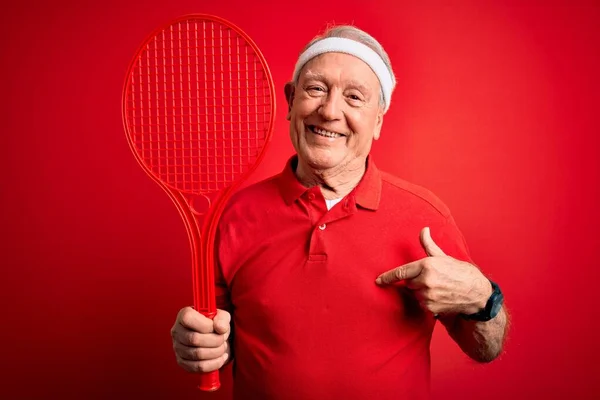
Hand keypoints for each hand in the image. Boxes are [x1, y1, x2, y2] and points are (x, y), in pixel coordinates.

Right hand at [171, 307, 230, 372]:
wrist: (213, 338)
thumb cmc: (215, 325)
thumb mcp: (222, 316)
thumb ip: (223, 319)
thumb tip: (221, 328)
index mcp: (184, 315)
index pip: (188, 318)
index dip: (205, 325)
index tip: (216, 328)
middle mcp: (177, 331)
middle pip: (194, 339)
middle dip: (215, 340)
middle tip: (223, 339)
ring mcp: (177, 347)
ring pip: (197, 354)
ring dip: (216, 352)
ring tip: (222, 347)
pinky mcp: (182, 362)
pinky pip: (198, 366)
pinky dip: (214, 363)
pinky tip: (221, 357)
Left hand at [375, 227, 491, 315]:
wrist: (476, 293)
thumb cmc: (460, 272)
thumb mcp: (443, 256)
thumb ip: (428, 244)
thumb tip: (424, 229)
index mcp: (426, 265)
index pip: (401, 272)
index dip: (388, 277)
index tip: (378, 280)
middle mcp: (425, 281)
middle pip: (409, 283)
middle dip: (416, 281)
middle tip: (432, 279)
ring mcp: (428, 295)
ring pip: (414, 294)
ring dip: (421, 292)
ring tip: (437, 288)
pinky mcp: (431, 308)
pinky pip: (421, 304)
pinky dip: (426, 301)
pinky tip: (439, 296)